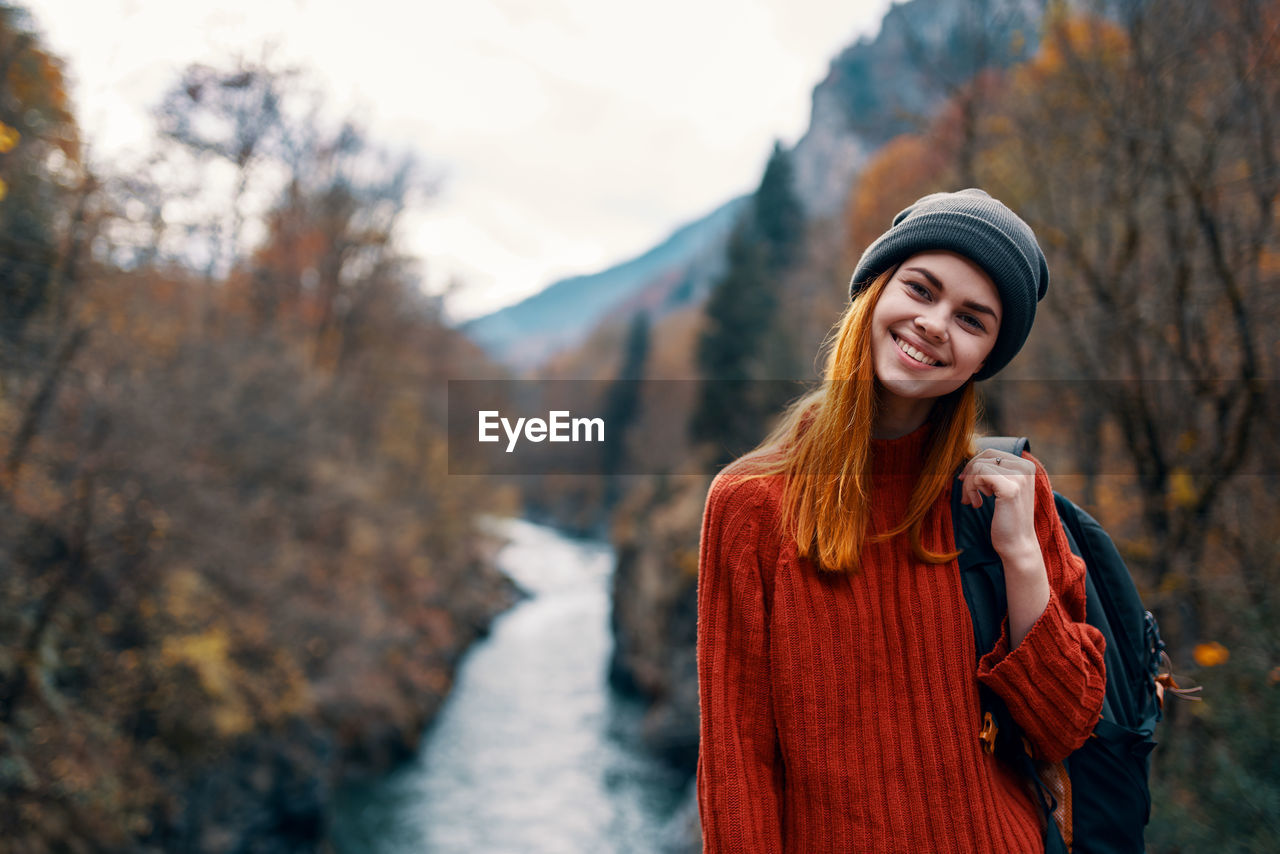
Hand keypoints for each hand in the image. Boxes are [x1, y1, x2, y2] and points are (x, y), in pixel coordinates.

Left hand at [957, 448, 1039, 563]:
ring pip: (979, 466)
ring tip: (974, 502)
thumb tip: (968, 460)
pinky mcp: (1010, 489)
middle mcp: (1026, 467)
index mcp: (1026, 466)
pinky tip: (977, 504)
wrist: (1017, 545)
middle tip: (968, 495)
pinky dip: (971, 488)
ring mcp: (1020, 477)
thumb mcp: (1002, 489)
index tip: (966, 482)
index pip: (991, 453)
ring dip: (970, 485)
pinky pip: (979, 475)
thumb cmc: (1007, 519)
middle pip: (985, 456)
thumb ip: (993, 473)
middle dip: (970, 474)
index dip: (974, 465)